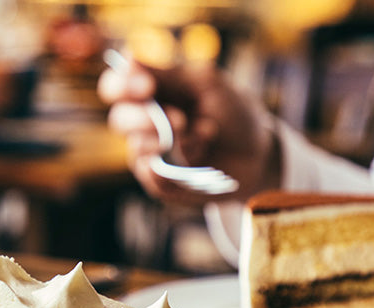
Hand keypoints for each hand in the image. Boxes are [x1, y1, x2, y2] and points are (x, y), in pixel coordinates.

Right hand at [97, 57, 280, 206]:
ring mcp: (151, 156)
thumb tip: (127, 58)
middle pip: (121, 120)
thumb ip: (167, 75)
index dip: (122, 85)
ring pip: (139, 149)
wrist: (258, 155)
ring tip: (207, 134)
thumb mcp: (205, 84)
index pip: (116, 87)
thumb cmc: (234, 114)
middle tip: (180, 120)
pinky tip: (199, 158)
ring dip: (174, 142)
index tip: (147, 87)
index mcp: (150, 95)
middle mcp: (145, 125)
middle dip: (146, 119)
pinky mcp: (161, 183)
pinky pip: (153, 177)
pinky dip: (178, 166)